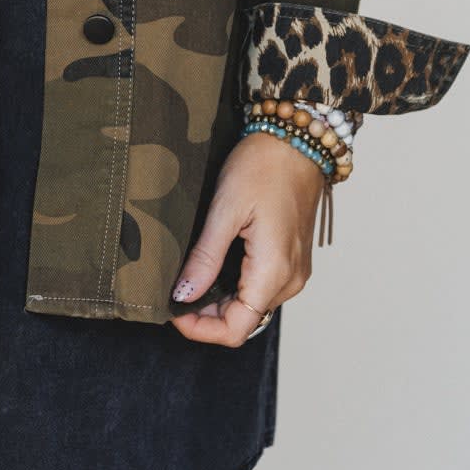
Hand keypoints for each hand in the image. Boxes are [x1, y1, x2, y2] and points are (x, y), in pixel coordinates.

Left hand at [167, 130, 326, 344]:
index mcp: (274, 271)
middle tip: (174, 289)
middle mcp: (290, 280)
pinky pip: (262, 287)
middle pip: (243, 320)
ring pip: (252, 305)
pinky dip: (235, 286)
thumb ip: (205, 258)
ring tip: (190, 275)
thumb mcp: (225, 209)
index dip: (200, 329)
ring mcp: (295, 270)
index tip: (173, 309)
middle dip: (206, 314)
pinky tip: (213, 265)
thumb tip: (183, 295)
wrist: (296, 139)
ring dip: (220, 300)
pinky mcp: (292, 259)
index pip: (236, 329)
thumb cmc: (264, 166)